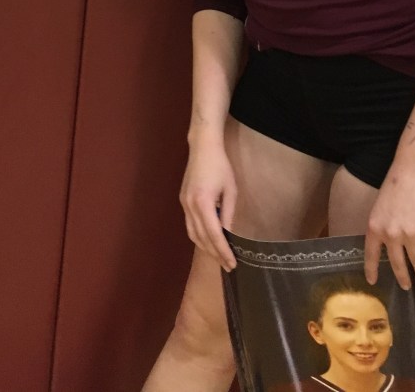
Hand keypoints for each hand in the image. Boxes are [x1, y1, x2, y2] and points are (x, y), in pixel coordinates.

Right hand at [179, 139, 237, 270]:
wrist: (202, 147)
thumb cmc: (221, 166)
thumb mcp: (230, 191)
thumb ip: (229, 214)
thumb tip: (229, 236)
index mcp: (203, 203)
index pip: (214, 235)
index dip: (223, 251)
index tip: (232, 264)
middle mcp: (190, 206)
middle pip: (201, 238)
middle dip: (215, 253)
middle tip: (228, 265)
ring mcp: (183, 203)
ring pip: (192, 234)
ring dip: (205, 247)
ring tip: (219, 256)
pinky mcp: (182, 201)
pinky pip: (189, 225)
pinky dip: (199, 236)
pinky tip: (209, 240)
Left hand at [364, 161, 414, 289]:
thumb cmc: (396, 185)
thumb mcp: (381, 207)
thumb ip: (383, 227)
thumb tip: (389, 247)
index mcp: (375, 226)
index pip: (371, 254)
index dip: (371, 269)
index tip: (372, 281)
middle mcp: (391, 234)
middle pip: (397, 263)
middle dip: (402, 277)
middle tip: (406, 286)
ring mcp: (410, 235)